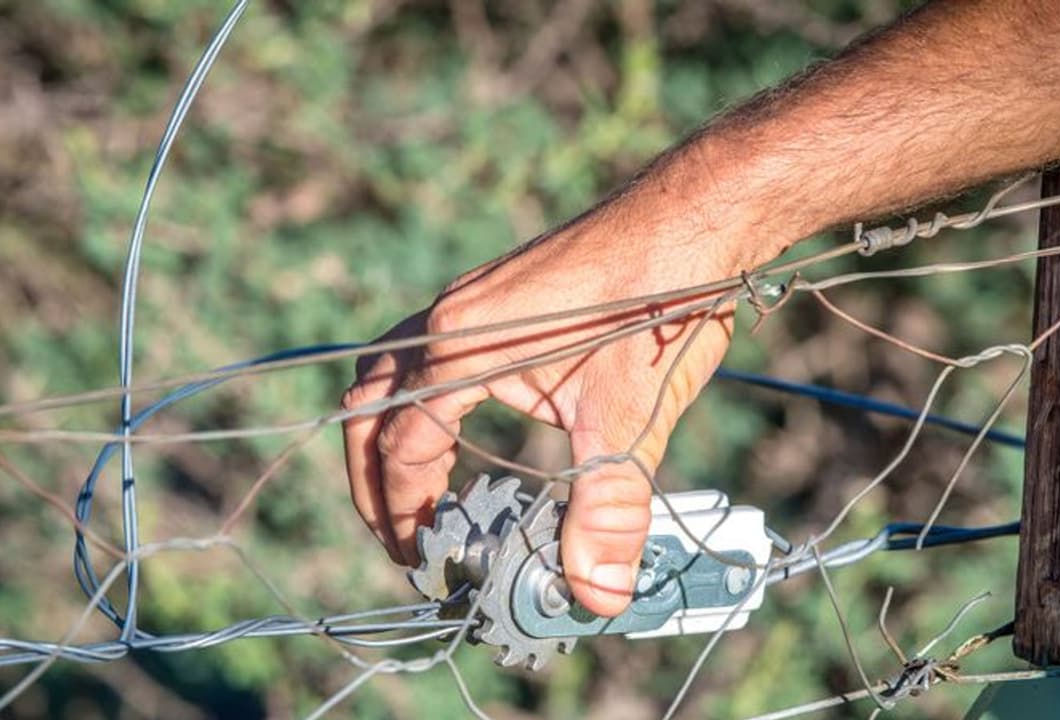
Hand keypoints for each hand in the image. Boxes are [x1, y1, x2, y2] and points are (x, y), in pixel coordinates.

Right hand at [340, 194, 784, 616]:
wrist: (693, 216)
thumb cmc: (658, 301)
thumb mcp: (629, 415)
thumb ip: (608, 507)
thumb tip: (598, 596)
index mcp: (459, 348)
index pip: (399, 448)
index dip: (403, 514)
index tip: (424, 562)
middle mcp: (448, 320)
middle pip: (366, 408)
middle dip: (372, 482)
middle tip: (403, 540)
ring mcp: (469, 303)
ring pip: (388, 375)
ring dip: (388, 439)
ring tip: (419, 497)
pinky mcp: (496, 299)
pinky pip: (426, 355)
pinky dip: (421, 406)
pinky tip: (464, 434)